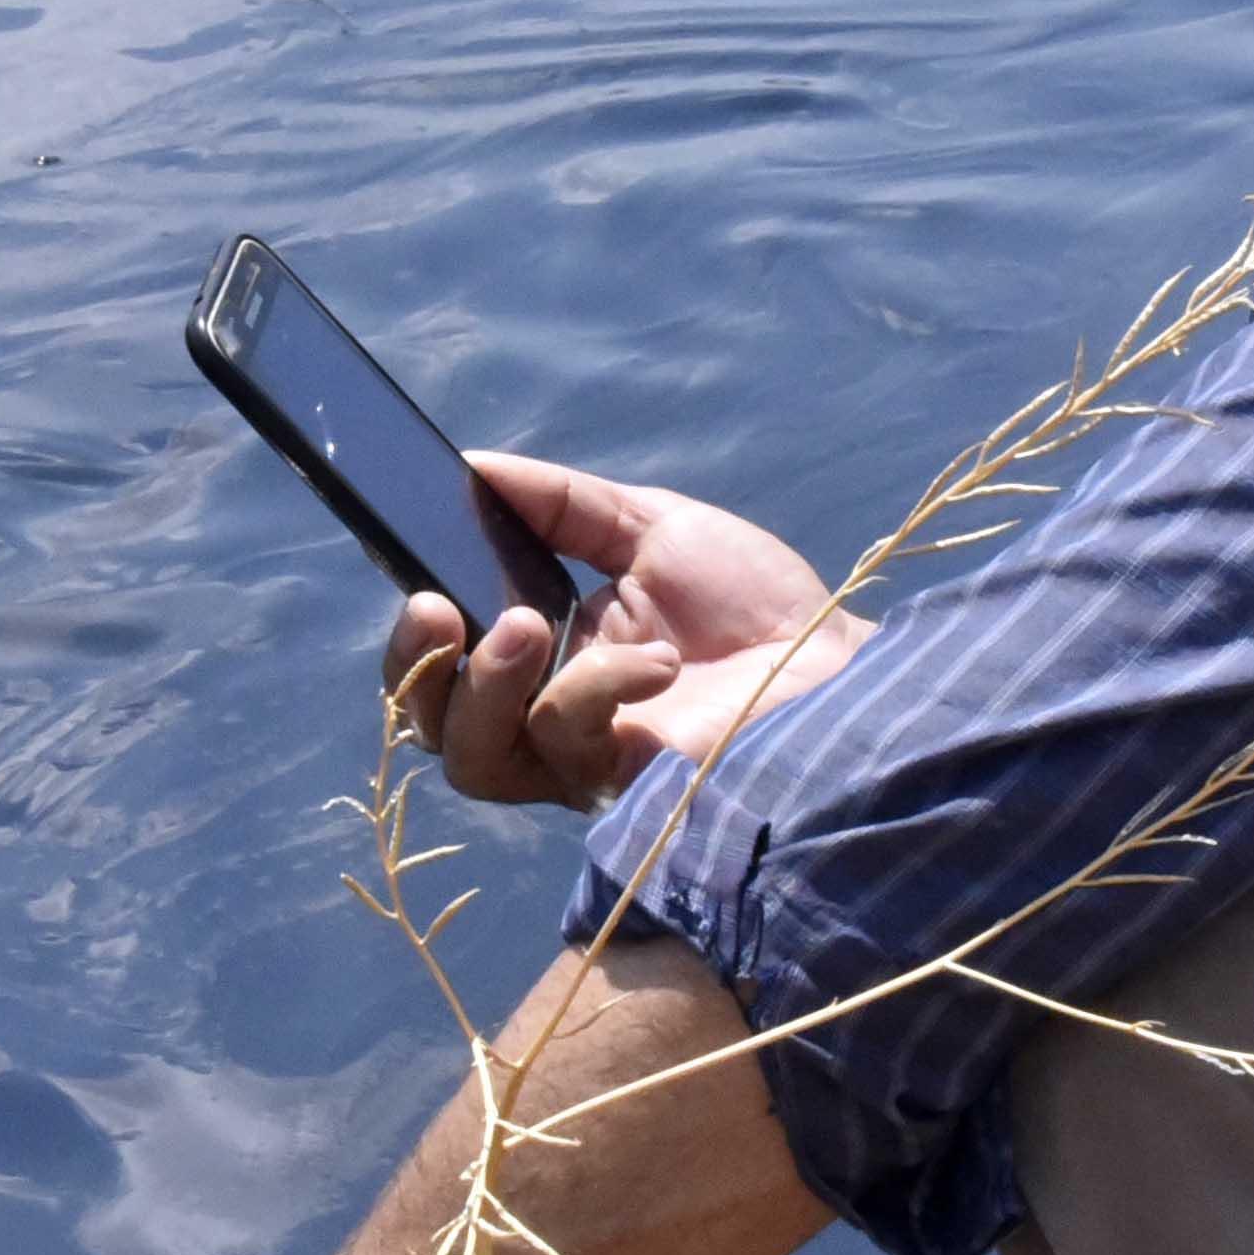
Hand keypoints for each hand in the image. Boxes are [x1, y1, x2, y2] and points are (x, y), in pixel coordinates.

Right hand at [383, 453, 868, 811]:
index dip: (413, 636)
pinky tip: (659, 660)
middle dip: (418, 668)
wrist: (840, 662)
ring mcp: (582, 765)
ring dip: (484, 685)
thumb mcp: (651, 529)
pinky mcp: (622, 789)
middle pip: (434, 728)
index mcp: (547, 660)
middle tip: (441, 608)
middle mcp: (548, 721)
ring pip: (475, 759)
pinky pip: (566, 744)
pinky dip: (599, 686)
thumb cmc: (756, 606)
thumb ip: (562, 503)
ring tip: (528, 623)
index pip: (443, 668)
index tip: (418, 575)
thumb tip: (474, 464)